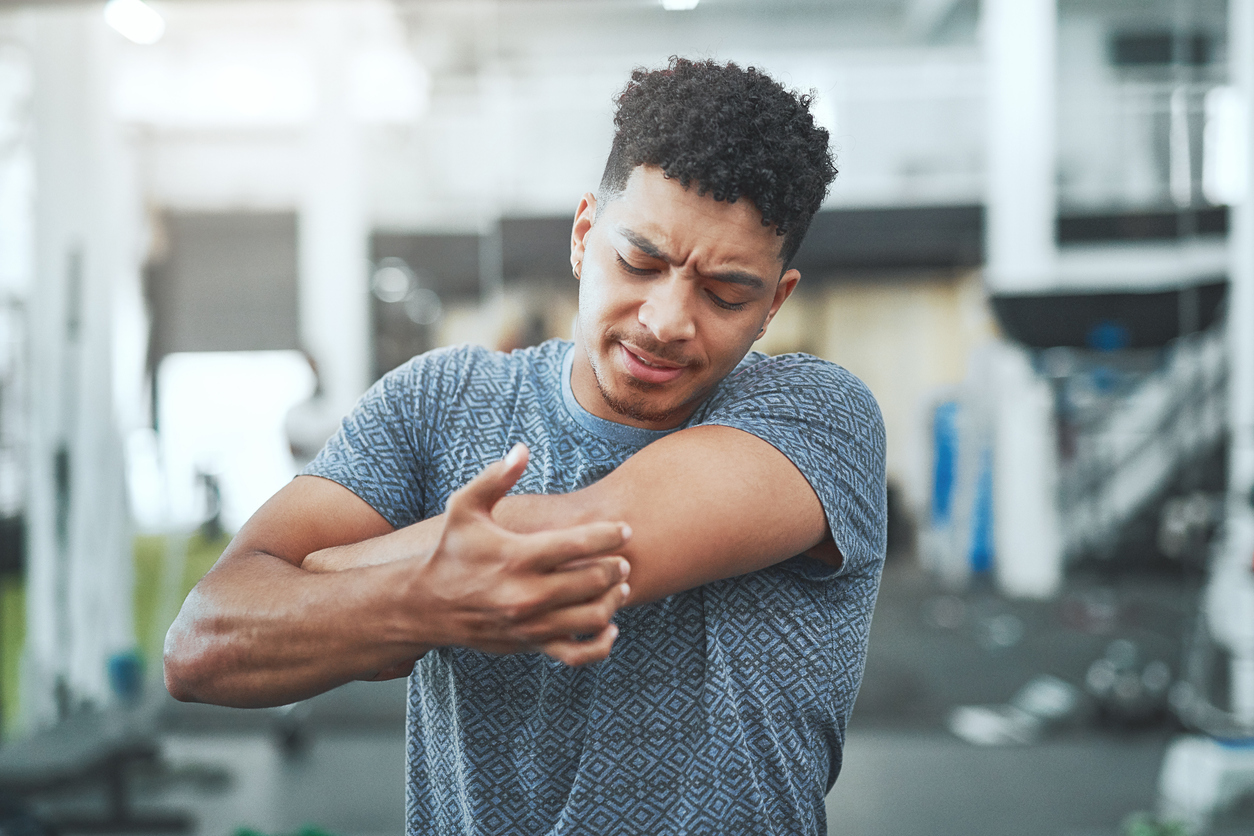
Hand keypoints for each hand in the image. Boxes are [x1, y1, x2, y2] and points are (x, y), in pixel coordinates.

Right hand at [399, 443, 631, 665]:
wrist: (426, 605)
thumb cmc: (452, 550)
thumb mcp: (464, 508)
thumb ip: (494, 477)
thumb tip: (522, 449)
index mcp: (517, 556)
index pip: (579, 543)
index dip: (610, 535)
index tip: (623, 530)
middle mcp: (527, 593)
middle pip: (593, 580)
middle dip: (616, 568)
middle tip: (623, 559)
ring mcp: (530, 623)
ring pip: (593, 617)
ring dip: (614, 600)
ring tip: (620, 586)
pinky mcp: (530, 645)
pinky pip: (578, 654)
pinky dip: (601, 645)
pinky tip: (609, 628)